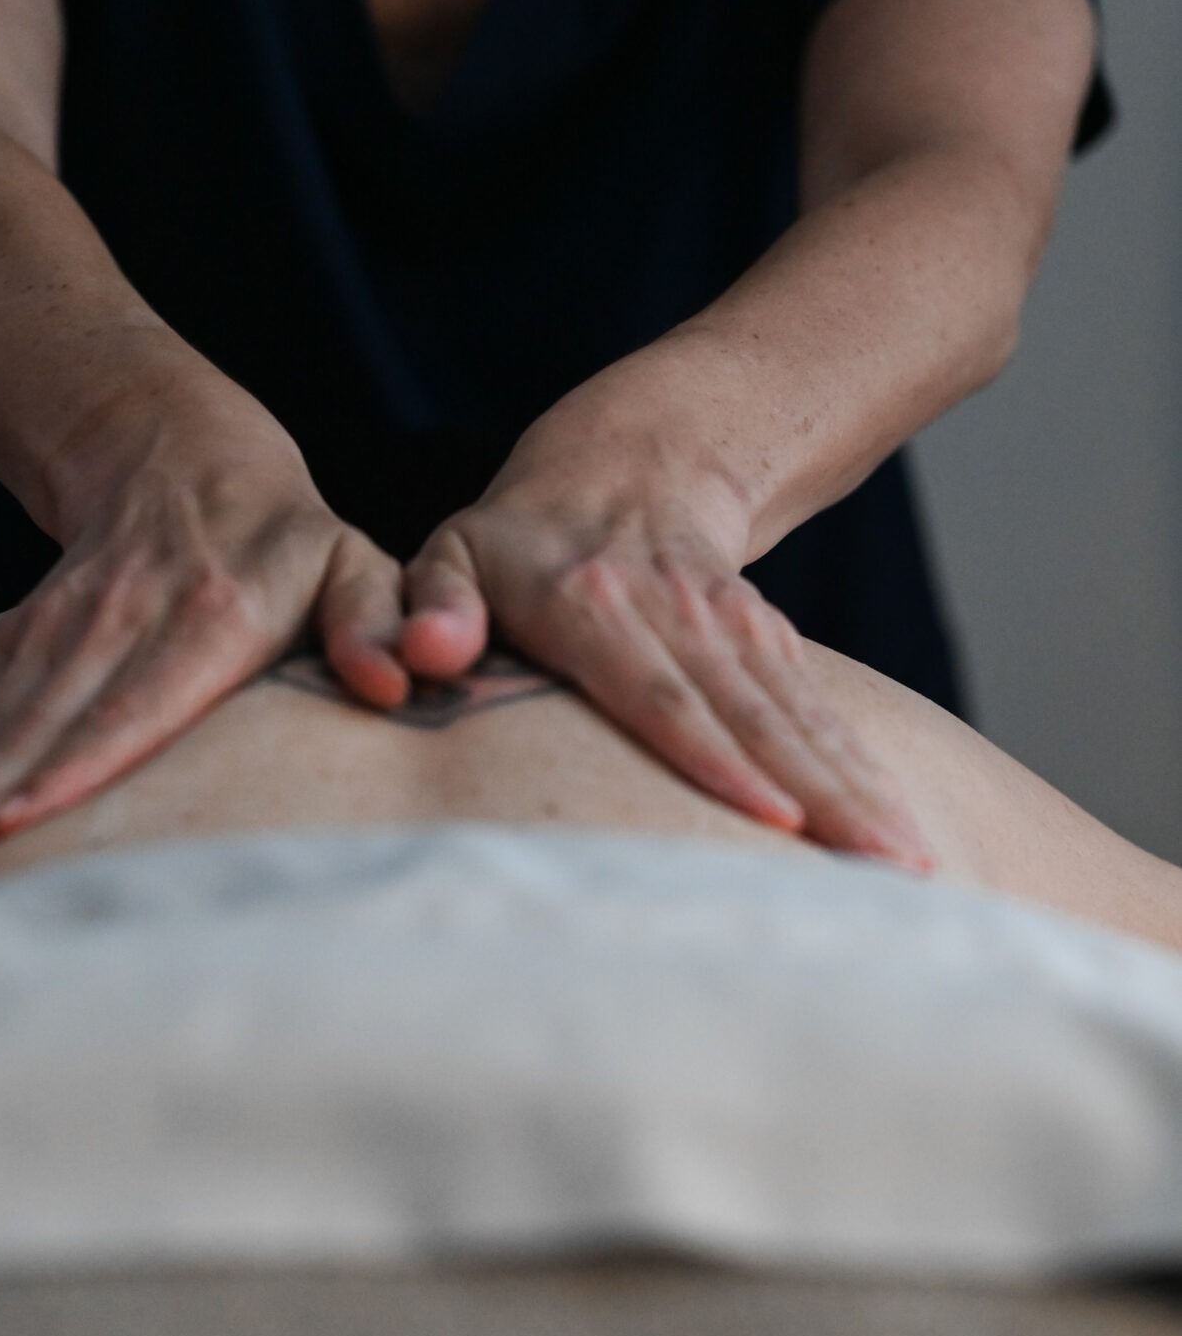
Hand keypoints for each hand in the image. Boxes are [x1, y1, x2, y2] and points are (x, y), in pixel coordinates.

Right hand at [0, 439, 408, 892]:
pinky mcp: (21, 646)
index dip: (74, 766)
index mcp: (210, 616)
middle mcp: (120, 623)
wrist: (178, 450)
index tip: (15, 824)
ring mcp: (59, 633)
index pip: (137, 702)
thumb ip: (377, 619)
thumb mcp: (351, 563)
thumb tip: (399, 675)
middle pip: (40, 725)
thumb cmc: (289, 542)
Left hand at [396, 445, 935, 871]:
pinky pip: (822, 716)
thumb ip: (428, 606)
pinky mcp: (771, 648)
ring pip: (801, 718)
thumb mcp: (450, 556)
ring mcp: (734, 628)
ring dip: (861, 794)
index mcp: (589, 604)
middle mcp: (676, 614)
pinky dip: (865, 777)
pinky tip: (902, 840)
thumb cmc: (511, 544)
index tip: (769, 820)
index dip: (710, 753)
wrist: (629, 463)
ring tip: (910, 869)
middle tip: (877, 871)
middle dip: (820, 797)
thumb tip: (426, 652)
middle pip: (753, 716)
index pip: (656, 689)